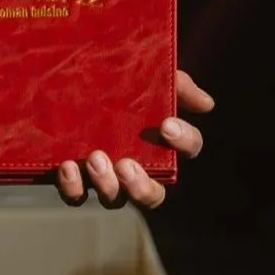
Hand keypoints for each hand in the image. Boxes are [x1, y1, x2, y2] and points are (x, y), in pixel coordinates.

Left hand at [54, 70, 213, 209]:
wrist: (67, 76)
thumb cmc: (117, 80)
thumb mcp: (148, 75)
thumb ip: (176, 85)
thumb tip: (207, 105)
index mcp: (161, 140)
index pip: (187, 147)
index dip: (184, 140)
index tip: (167, 125)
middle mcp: (137, 165)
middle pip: (152, 195)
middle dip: (141, 187)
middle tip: (127, 165)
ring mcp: (105, 176)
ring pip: (115, 199)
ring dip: (107, 185)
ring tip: (95, 159)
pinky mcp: (75, 178)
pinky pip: (77, 195)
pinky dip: (73, 186)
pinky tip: (68, 166)